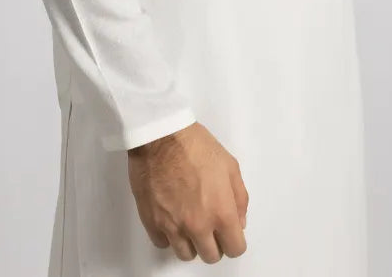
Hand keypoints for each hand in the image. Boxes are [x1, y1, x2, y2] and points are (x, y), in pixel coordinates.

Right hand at [126, 121, 248, 262]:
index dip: (234, 240)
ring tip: (189, 220)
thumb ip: (240, 197)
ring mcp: (173, 227)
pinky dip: (169, 236)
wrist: (161, 136)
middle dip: (214, 242)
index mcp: (221, 212)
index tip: (229, 231)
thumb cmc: (196, 146)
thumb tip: (239, 221)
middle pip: (211, 256)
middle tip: (210, 224)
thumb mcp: (230, 165)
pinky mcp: (152, 222)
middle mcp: (198, 226)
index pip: (235, 248)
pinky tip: (172, 217)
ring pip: (186, 254)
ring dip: (191, 242)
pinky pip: (163, 244)